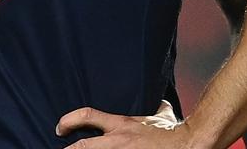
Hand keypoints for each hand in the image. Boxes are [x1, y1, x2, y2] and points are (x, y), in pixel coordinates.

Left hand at [55, 105, 198, 148]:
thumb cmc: (173, 134)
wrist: (187, 144)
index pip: (88, 116)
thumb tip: (161, 102)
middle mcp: (118, 141)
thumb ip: (158, 110)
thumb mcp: (163, 118)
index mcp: (121, 125)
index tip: (59, 127)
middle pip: (83, 147)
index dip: (69, 120)